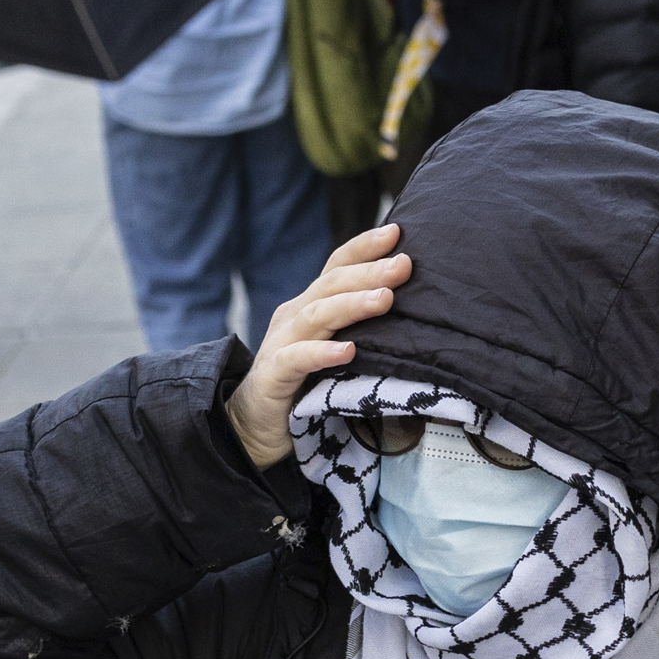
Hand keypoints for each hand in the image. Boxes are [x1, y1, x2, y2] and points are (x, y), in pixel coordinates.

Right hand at [223, 224, 411, 466]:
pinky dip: (323, 353)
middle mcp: (293, 317)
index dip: (364, 247)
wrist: (252, 426)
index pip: (336, 267)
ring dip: (352, 304)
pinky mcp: (273, 376)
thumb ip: (357, 328)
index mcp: (309, 306)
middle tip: (404, 265)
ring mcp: (281, 344)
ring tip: (385, 299)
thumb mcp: (331, 348)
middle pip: (331, 284)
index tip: (397, 232)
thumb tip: (406, 309)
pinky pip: (298, 359)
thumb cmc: (302, 385)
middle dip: (369, 271)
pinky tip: (348, 351)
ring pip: (317, 315)